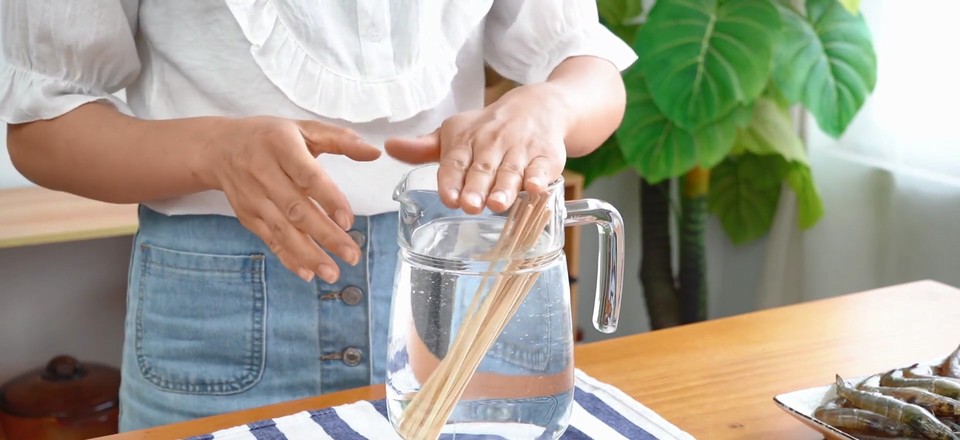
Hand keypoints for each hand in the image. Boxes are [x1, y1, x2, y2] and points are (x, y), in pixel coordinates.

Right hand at [203, 116, 380, 282]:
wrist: (219, 148)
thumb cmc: (270, 137)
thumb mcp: (304, 128)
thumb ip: (340, 140)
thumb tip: (374, 153)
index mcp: (281, 146)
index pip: (307, 176)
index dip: (328, 199)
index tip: (348, 220)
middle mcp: (263, 173)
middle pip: (296, 209)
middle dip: (325, 235)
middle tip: (351, 255)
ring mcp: (253, 197)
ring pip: (282, 230)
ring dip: (308, 254)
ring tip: (332, 272)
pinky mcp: (247, 215)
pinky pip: (269, 239)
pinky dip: (288, 258)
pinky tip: (307, 272)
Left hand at [384, 84, 569, 213]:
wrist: (537, 106)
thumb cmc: (489, 129)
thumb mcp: (456, 134)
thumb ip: (424, 149)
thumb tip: (389, 147)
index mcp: (466, 140)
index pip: (455, 161)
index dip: (451, 180)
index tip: (448, 197)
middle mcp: (492, 143)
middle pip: (483, 169)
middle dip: (476, 188)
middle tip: (470, 205)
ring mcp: (521, 150)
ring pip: (511, 171)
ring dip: (505, 187)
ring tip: (498, 203)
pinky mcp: (547, 156)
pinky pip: (543, 168)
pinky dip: (539, 178)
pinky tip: (535, 187)